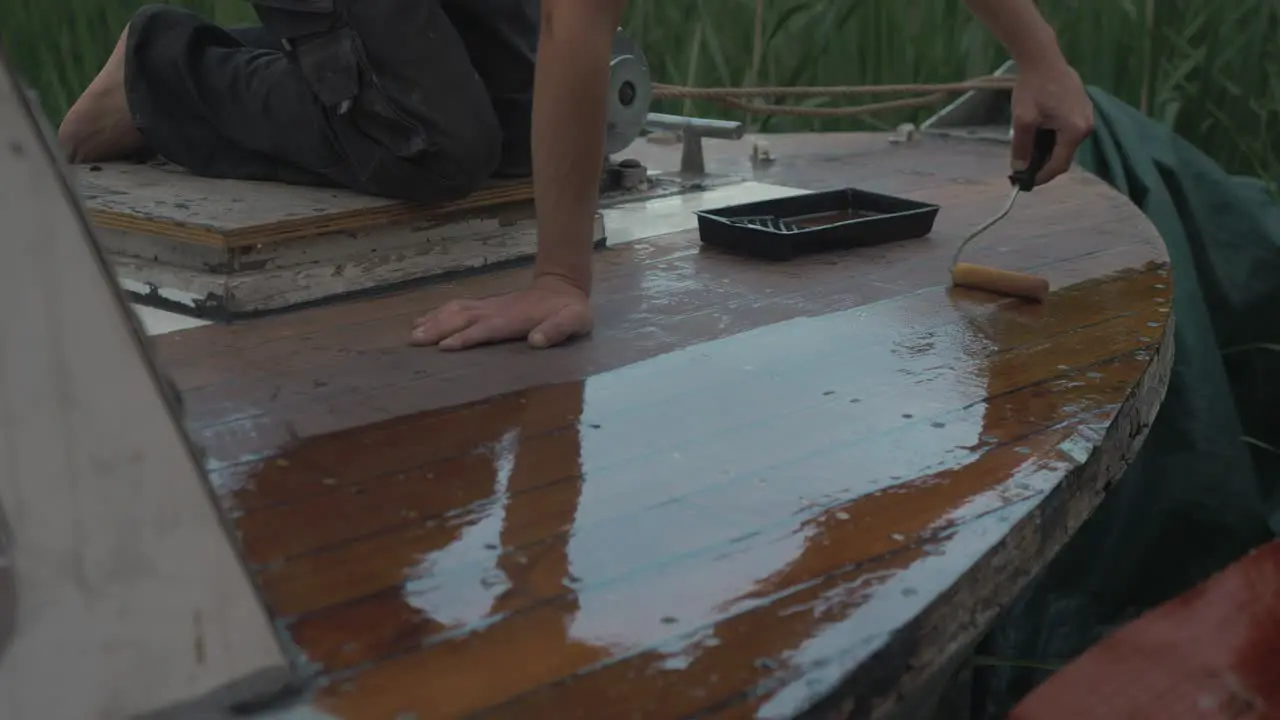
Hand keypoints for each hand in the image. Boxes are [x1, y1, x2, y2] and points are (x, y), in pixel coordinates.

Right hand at [409, 275, 592, 350]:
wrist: (564, 287)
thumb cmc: (571, 310)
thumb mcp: (575, 321)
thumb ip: (558, 330)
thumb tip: (537, 341)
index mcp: (516, 318)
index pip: (487, 328)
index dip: (467, 337)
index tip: (445, 346)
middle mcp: (498, 310)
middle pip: (464, 318)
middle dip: (440, 328)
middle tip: (415, 341)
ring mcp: (491, 306)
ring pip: (457, 310)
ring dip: (435, 320)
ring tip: (413, 332)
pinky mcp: (487, 306)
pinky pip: (459, 307)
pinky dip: (439, 312)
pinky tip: (424, 320)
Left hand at [1010, 58, 1093, 185]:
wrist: (1042, 58)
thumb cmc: (1032, 87)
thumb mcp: (1022, 120)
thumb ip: (1021, 147)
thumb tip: (1019, 169)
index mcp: (1075, 131)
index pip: (1059, 165)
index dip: (1041, 176)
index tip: (1025, 182)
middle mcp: (1087, 126)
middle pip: (1064, 156)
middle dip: (1043, 164)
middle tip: (1023, 168)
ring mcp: (1088, 116)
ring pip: (1066, 144)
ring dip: (1048, 151)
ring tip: (1027, 152)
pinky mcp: (1083, 108)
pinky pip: (1068, 131)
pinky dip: (1053, 138)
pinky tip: (1038, 135)